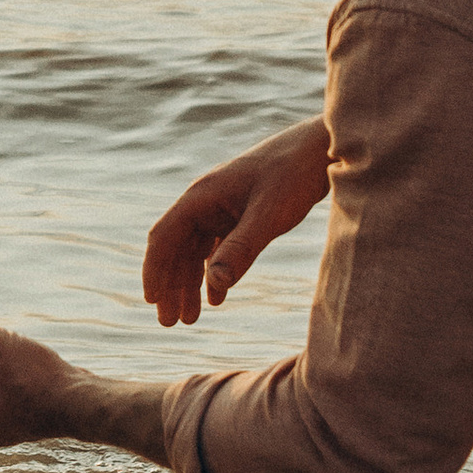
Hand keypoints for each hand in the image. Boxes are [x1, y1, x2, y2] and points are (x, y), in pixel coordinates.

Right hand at [142, 118, 330, 326]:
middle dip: (171, 286)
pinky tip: (217, 296)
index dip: (155, 270)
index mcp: (201, 197)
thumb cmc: (293, 175)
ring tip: (190, 318)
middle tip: (169, 323)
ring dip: (190, 283)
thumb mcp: (268, 216)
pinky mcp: (240, 212)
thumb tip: (215, 284)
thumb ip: (241, 249)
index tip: (152, 301)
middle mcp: (205, 202)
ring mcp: (222, 206)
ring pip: (196, 250)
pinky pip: (217, 247)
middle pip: (176, 248)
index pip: (164, 237)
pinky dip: (214, 272)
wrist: (321, 150)